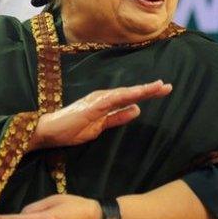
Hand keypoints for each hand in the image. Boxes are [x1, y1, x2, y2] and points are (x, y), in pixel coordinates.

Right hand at [31, 80, 171, 149]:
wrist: (50, 132)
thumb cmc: (72, 129)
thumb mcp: (101, 127)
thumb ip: (118, 118)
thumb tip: (137, 110)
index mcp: (106, 103)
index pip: (130, 97)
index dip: (147, 94)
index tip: (163, 90)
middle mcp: (104, 97)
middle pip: (131, 92)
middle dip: (150, 90)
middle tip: (168, 86)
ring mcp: (98, 100)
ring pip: (125, 93)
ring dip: (142, 90)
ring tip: (158, 87)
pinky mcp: (92, 105)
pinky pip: (113, 100)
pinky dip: (127, 95)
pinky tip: (139, 94)